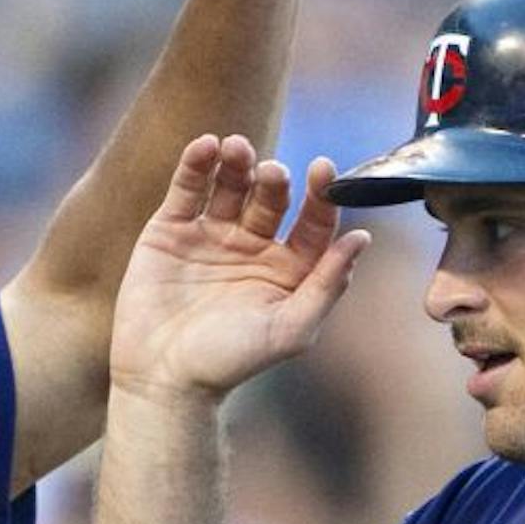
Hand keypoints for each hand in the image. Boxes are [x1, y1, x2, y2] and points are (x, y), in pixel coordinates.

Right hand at [110, 135, 370, 400]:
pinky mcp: (170, 230)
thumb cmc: (230, 362)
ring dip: (237, 161)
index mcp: (289, 268)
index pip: (314, 221)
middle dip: (274, 178)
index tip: (323, 169)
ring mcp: (211, 234)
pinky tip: (206, 145)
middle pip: (271, 196)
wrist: (162, 377)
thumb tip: (362, 238)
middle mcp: (253, 246)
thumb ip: (327, 285)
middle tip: (272, 172)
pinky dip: (195, 164)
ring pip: (230, 184)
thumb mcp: (290, 330)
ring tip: (236, 147)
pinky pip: (187, 188)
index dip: (322, 194)